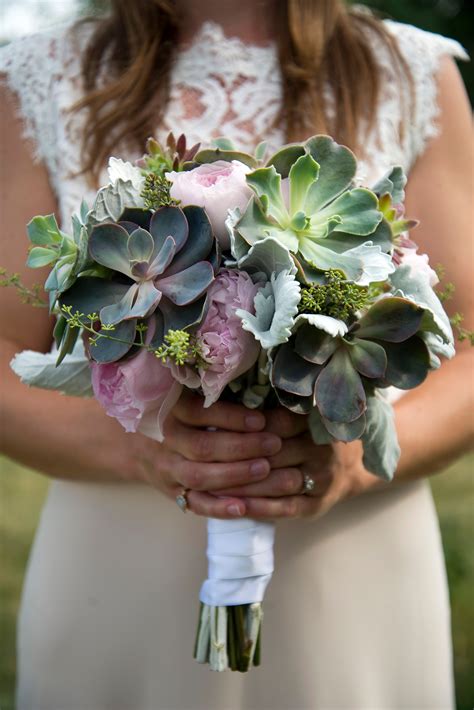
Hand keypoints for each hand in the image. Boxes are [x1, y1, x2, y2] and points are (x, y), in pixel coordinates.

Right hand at [132, 392, 280, 517]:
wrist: (142, 448)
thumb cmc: (179, 418)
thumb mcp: (187, 399)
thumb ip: (215, 399)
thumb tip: (260, 397)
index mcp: (171, 411)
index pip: (198, 413)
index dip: (230, 417)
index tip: (260, 420)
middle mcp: (168, 441)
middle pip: (202, 447)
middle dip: (241, 446)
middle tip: (273, 444)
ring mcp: (170, 470)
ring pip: (199, 476)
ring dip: (235, 475)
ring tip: (265, 469)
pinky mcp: (176, 494)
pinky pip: (196, 504)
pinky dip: (219, 507)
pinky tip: (242, 508)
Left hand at [214, 408, 382, 519]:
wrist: (352, 467)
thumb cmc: (312, 436)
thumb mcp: (300, 418)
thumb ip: (271, 412)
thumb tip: (227, 399)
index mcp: (313, 423)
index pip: (276, 423)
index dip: (246, 428)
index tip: (214, 429)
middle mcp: (320, 450)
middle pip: (272, 455)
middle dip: (236, 459)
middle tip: (202, 460)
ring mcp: (320, 480)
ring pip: (275, 483)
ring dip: (242, 486)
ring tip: (210, 485)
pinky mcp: (316, 506)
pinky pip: (284, 508)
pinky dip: (258, 508)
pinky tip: (234, 506)